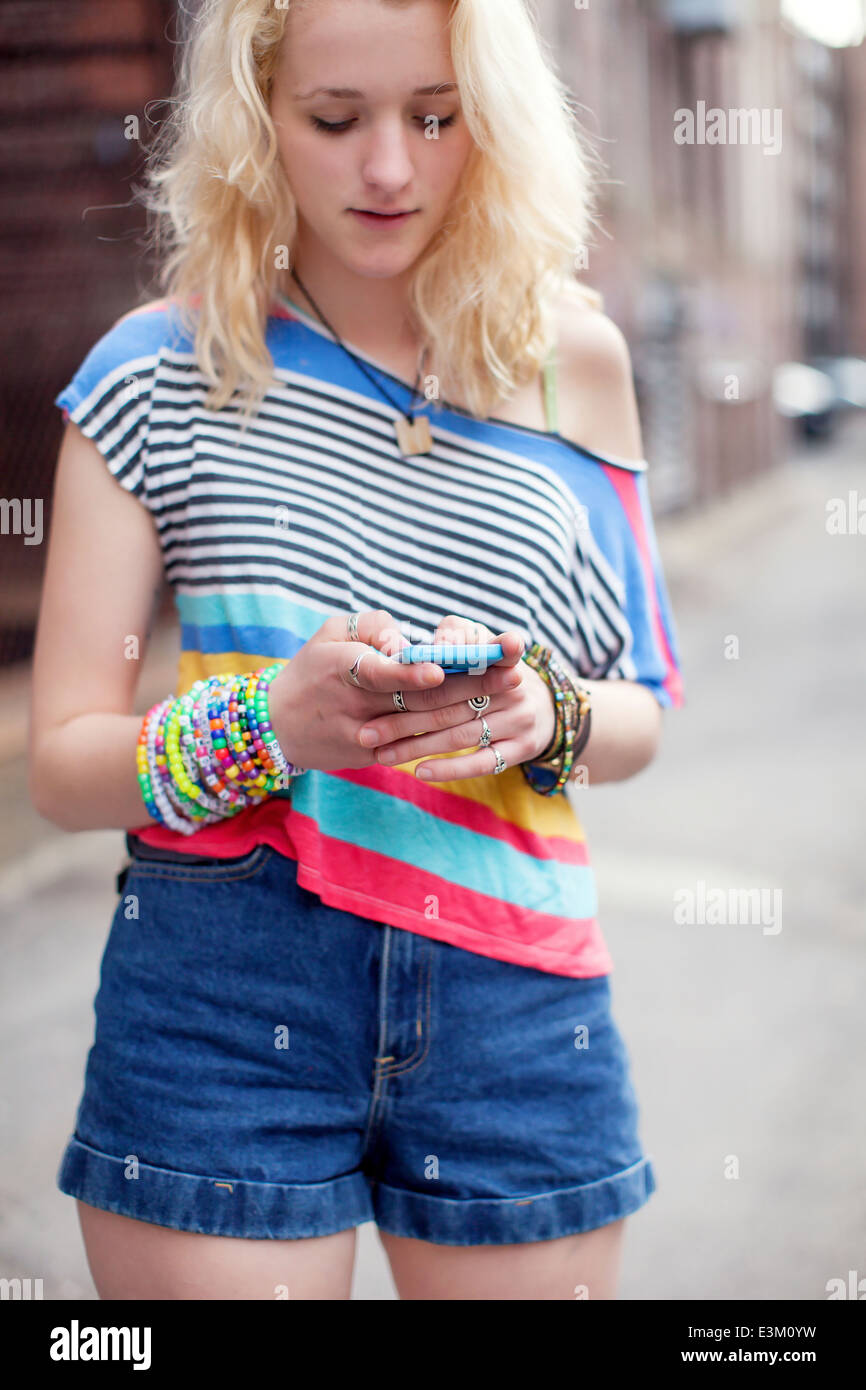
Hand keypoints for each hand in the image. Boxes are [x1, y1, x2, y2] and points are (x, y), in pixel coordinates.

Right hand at [264, 609, 521, 773]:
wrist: (276, 726)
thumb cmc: (311, 669)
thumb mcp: (330, 633)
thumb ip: (370, 626)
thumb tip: (405, 640)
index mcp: (342, 670)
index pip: (381, 673)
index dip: (411, 672)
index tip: (441, 669)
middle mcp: (355, 706)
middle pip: (418, 699)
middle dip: (469, 685)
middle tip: (511, 672)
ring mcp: (365, 735)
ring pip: (424, 724)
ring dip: (470, 709)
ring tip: (508, 691)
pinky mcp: (372, 756)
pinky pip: (415, 745)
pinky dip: (450, 733)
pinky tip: (485, 719)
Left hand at [358, 614, 556, 781]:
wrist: (543, 706)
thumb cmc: (493, 672)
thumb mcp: (484, 645)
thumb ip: (458, 634)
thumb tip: (434, 641)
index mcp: (501, 658)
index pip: (479, 656)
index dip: (455, 659)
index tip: (416, 669)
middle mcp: (513, 688)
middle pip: (448, 704)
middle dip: (404, 719)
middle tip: (366, 732)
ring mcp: (519, 720)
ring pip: (458, 736)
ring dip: (416, 747)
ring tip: (381, 755)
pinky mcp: (521, 748)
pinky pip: (481, 762)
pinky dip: (449, 769)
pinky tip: (419, 772)